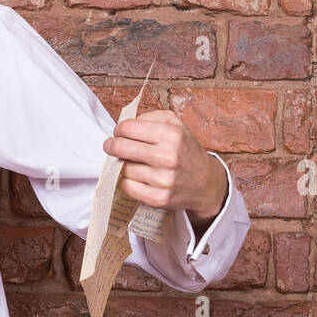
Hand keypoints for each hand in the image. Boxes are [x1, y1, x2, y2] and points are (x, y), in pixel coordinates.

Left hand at [103, 109, 228, 234]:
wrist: (206, 182)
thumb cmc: (186, 151)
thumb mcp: (176, 125)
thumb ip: (150, 118)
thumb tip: (124, 124)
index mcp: (172, 135)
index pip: (128, 128)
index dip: (119, 129)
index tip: (119, 132)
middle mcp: (167, 157)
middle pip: (120, 148)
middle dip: (111, 146)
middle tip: (111, 146)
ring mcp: (162, 179)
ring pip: (123, 168)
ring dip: (123, 164)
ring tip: (133, 162)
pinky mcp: (157, 198)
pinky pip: (127, 186)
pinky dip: (128, 181)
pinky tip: (137, 177)